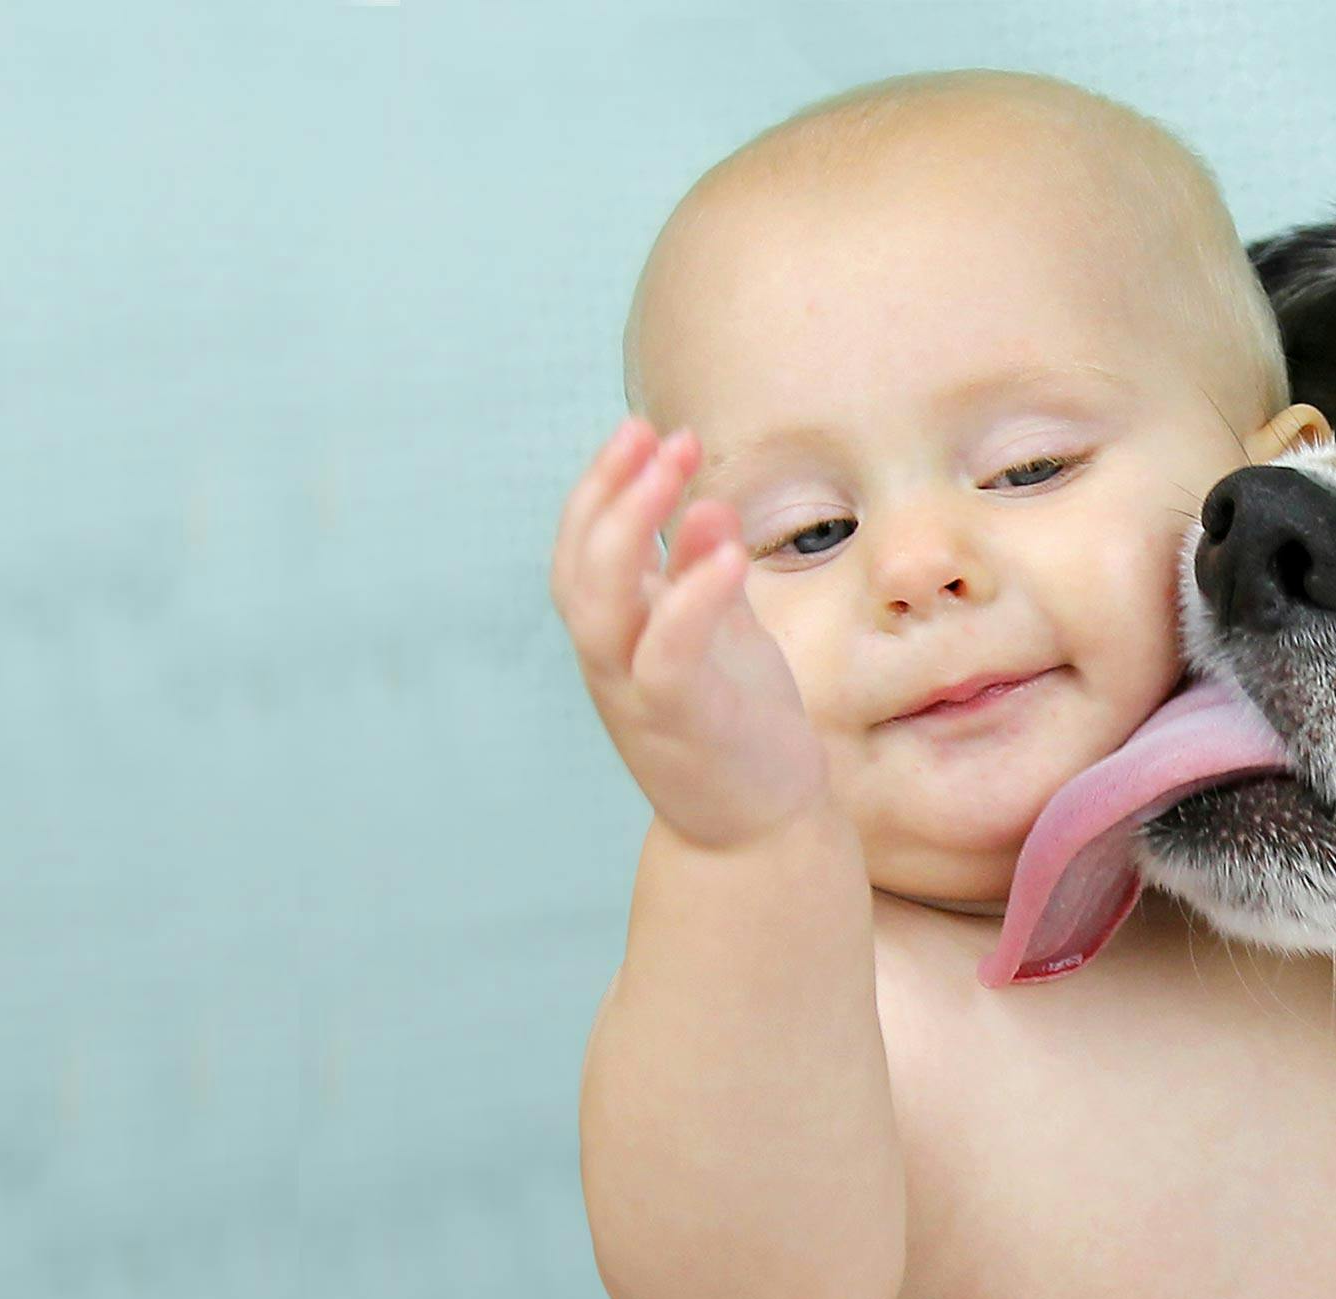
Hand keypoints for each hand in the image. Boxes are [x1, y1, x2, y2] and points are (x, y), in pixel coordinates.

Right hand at [550, 418, 832, 848]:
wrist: (759, 832)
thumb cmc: (738, 728)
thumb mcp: (720, 637)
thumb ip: (703, 575)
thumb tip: (708, 504)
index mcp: (617, 636)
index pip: (582, 550)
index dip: (603, 486)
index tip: (644, 428)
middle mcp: (611, 662)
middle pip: (576, 567)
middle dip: (608, 491)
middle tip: (654, 432)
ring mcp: (637, 695)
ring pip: (600, 607)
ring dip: (631, 528)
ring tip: (678, 469)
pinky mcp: (681, 723)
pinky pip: (667, 657)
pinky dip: (689, 601)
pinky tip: (725, 552)